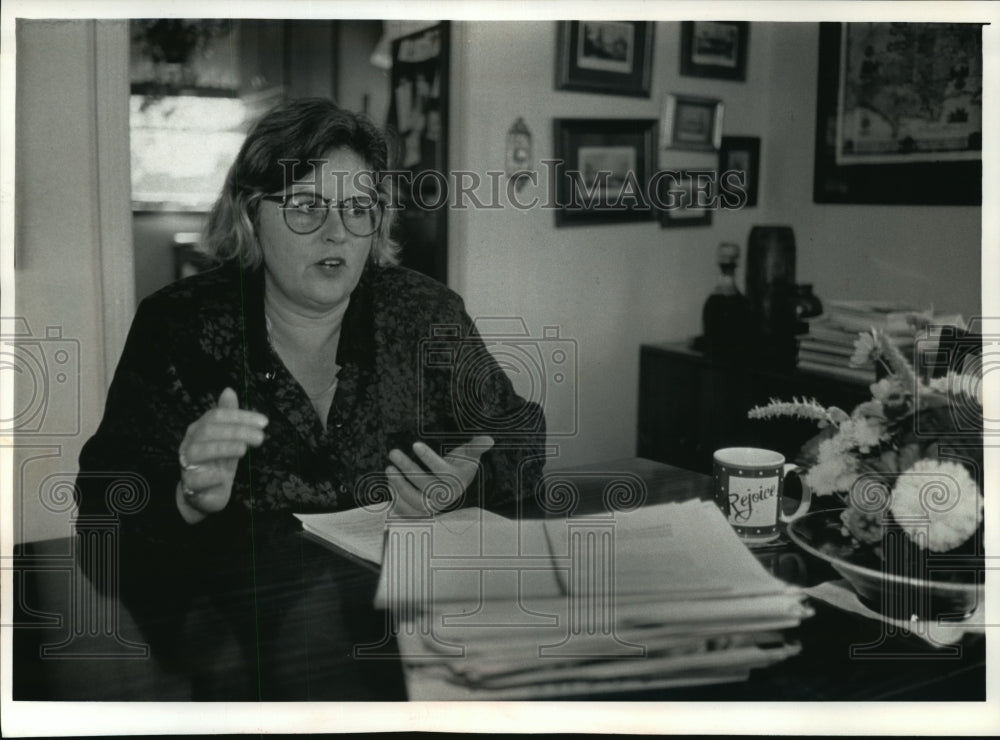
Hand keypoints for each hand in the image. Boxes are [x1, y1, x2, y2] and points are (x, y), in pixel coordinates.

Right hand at [176, 387, 268, 523]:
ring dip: (223, 448)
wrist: (204, 494)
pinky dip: (210, 477)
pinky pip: (195, 479)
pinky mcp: (189, 485)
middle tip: (261, 437)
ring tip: (243, 450)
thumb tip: (229, 390)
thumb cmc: (217, 462)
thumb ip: (229, 416)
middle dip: (236, 431)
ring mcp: (187, 464)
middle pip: (209, 430)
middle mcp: (190, 443)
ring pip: (198, 451)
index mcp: (199, 429)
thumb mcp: (228, 438)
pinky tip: (223, 477)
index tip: (264, 422)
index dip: (240, 417)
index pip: (217, 415)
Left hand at [386, 435, 493, 516]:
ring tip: (389, 468)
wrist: (453, 486)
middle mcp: (445, 497)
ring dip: (399, 486)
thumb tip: (489, 440)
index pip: (443, 471)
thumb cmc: (459, 466)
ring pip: (415, 501)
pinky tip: (389, 486)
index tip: (415, 444)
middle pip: (426, 486)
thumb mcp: (468, 455)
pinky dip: (397, 503)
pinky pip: (407, 514)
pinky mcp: (420, 514)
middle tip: (393, 452)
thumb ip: (476, 447)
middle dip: (408, 468)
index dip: (429, 458)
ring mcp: (432, 507)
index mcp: (457, 480)